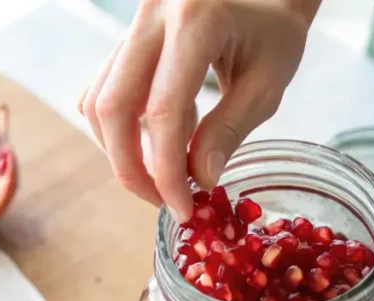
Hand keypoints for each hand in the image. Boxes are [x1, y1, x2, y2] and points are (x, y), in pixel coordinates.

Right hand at [79, 0, 319, 219]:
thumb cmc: (275, 34)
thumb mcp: (266, 87)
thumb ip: (229, 132)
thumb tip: (197, 181)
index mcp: (195, 20)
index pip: (163, 110)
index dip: (166, 171)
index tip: (181, 209)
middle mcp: (152, 16)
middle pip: (112, 107)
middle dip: (130, 168)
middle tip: (161, 202)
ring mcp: (133, 23)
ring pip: (98, 100)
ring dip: (122, 151)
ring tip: (166, 173)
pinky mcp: (126, 37)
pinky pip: (104, 89)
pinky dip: (123, 126)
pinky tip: (163, 135)